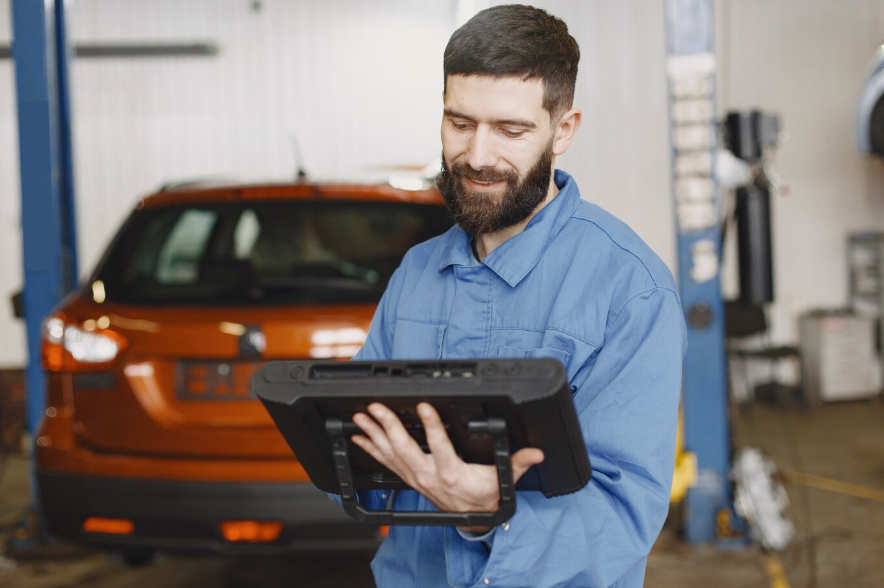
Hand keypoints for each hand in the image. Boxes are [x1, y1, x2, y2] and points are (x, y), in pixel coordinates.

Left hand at [351, 402, 543, 533]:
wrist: (474, 519)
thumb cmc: (485, 496)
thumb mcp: (504, 480)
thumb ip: (518, 463)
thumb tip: (536, 453)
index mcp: (452, 474)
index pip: (439, 445)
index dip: (431, 425)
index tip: (423, 407)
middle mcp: (428, 476)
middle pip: (404, 448)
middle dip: (388, 426)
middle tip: (375, 408)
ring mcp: (415, 478)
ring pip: (390, 454)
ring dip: (373, 434)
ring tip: (360, 417)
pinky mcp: (409, 478)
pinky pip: (386, 463)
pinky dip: (371, 449)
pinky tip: (359, 437)